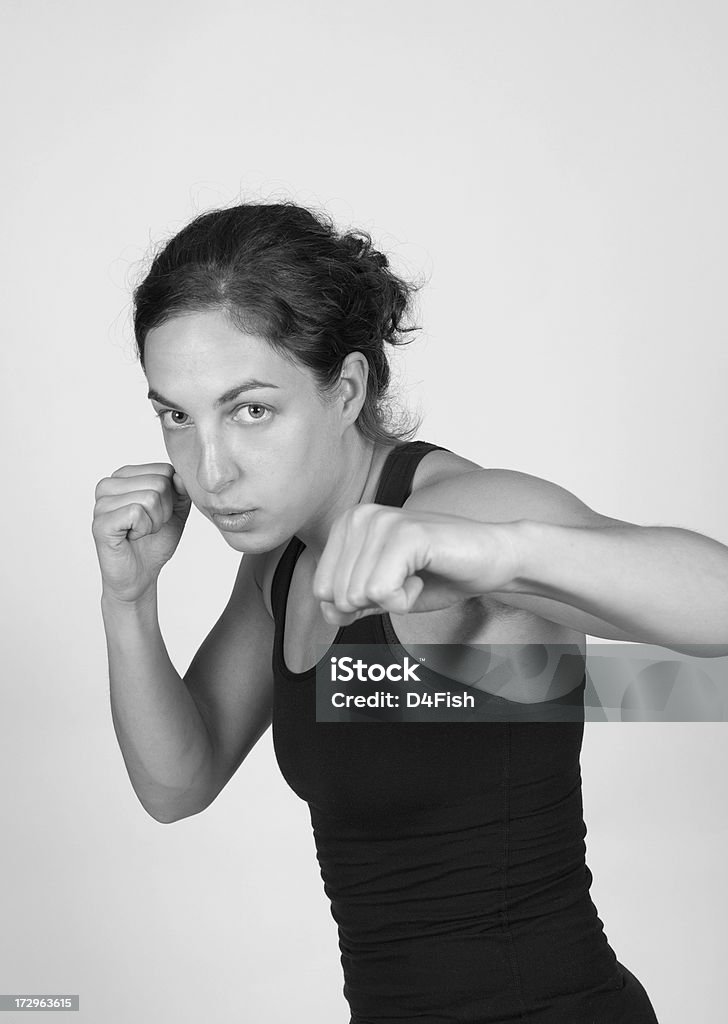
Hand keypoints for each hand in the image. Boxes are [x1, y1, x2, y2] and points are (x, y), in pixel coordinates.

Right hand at [92, 463, 191, 603]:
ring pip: (150, 497)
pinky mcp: (101, 523)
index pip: (165, 469)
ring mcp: (101, 503)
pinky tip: (132, 537)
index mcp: (125, 476)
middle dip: (165, 510)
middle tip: (149, 525)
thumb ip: (181, 489)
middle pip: (159, 482)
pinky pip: (137, 513)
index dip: (172, 496)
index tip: (158, 512)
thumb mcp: (176, 510)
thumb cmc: (154, 542)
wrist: (140, 575)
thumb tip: (180, 475)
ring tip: (140, 531)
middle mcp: (108, 485)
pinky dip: (144, 529)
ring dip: (154, 522)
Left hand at [311, 504, 520, 625]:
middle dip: (375, 603)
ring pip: (356, 596)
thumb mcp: (384, 594)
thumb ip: (351, 602)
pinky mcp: (406, 535)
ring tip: (418, 575)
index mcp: (347, 525)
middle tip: (408, 580)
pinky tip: (424, 576)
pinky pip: (381, 593)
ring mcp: (382, 522)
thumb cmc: (440, 575)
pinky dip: (405, 600)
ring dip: (393, 600)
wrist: (492, 561)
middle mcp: (359, 516)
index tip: (392, 582)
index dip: (359, 603)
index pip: (321, 590)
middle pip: (337, 596)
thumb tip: (328, 611)